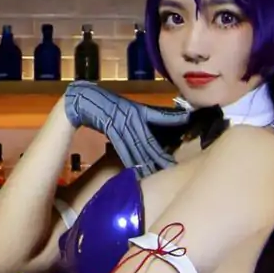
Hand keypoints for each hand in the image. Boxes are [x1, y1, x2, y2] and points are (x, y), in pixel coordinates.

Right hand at [61, 81, 187, 173]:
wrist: (85, 99)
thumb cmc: (107, 105)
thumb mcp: (128, 110)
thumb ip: (141, 119)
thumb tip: (152, 134)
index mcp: (139, 110)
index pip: (161, 116)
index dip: (175, 119)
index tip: (188, 122)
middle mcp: (133, 116)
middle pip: (149, 139)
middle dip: (161, 155)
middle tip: (172, 167)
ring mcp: (122, 122)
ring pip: (137, 146)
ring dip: (147, 161)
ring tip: (157, 173)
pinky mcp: (111, 127)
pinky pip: (122, 148)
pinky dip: (130, 160)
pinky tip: (137, 169)